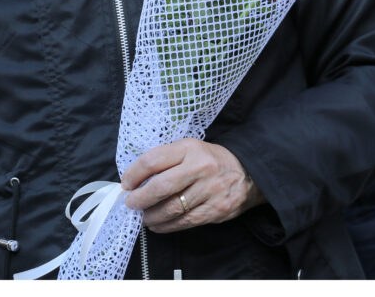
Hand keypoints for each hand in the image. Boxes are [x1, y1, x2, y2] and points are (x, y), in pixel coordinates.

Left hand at [120, 138, 263, 232]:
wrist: (248, 174)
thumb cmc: (211, 160)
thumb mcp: (191, 149)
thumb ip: (167, 159)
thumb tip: (137, 178)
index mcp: (189, 148)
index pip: (154, 160)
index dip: (134, 173)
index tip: (126, 183)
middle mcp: (200, 168)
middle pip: (161, 186)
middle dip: (140, 198)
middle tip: (131, 203)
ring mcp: (209, 190)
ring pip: (171, 208)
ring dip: (151, 216)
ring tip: (144, 217)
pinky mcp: (215, 210)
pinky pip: (184, 222)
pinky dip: (167, 226)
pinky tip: (158, 225)